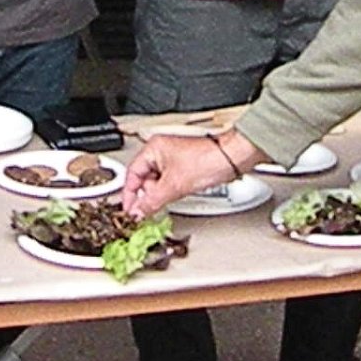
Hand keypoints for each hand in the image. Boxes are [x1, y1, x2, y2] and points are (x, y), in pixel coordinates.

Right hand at [121, 128, 263, 216]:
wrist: (231, 160)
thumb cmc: (208, 159)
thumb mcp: (173, 185)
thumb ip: (151, 201)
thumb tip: (137, 212)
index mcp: (154, 148)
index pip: (132, 173)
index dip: (129, 194)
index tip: (129, 210)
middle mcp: (161, 152)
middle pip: (144, 179)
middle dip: (147, 195)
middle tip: (149, 208)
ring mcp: (172, 160)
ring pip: (156, 183)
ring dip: (158, 195)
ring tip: (167, 200)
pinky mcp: (183, 169)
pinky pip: (168, 184)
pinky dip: (168, 193)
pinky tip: (174, 197)